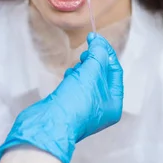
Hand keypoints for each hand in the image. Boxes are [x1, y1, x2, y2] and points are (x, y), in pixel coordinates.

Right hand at [0, 33, 123, 162]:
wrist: (48, 124)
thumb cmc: (74, 102)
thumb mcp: (91, 73)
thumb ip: (98, 55)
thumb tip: (98, 42)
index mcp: (113, 104)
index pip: (115, 71)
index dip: (106, 52)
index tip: (94, 38)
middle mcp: (102, 108)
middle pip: (101, 75)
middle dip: (93, 61)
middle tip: (84, 53)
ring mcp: (84, 109)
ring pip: (87, 80)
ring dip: (81, 69)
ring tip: (75, 68)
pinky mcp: (68, 107)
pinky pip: (75, 87)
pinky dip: (72, 78)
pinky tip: (67, 76)